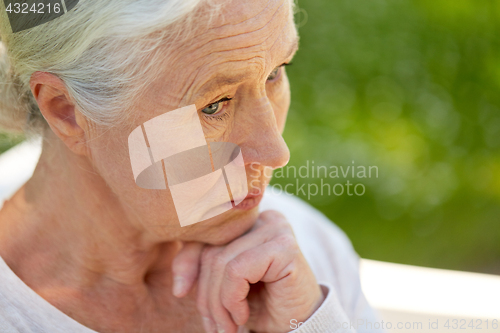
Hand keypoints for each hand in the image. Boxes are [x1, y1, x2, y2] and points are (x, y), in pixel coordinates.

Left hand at [171, 211, 324, 332]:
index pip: (204, 234)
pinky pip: (237, 270)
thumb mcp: (224, 285)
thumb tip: (178, 287)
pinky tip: (242, 316)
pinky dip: (232, 299)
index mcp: (247, 221)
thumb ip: (202, 271)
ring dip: (218, 304)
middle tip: (213, 325)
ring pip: (222, 262)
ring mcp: (276, 228)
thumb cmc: (261, 303)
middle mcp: (262, 218)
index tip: (181, 292)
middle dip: (205, 294)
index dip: (186, 263)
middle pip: (212, 250)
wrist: (298, 324)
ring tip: (227, 327)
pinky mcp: (283, 247)